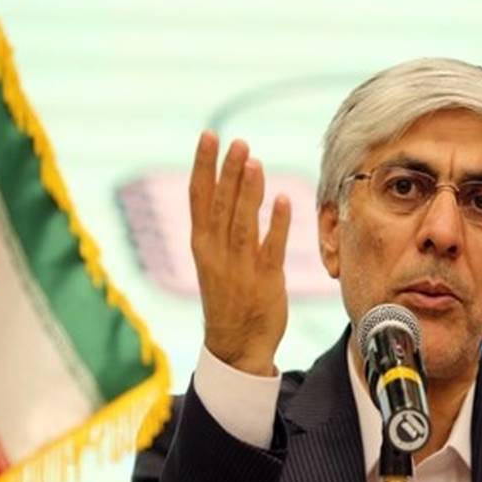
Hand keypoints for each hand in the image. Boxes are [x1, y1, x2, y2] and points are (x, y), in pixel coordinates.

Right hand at [189, 131, 290, 375]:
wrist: (236, 346)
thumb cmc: (228, 297)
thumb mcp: (213, 259)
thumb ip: (219, 225)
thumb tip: (227, 185)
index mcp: (202, 245)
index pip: (198, 197)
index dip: (203, 165)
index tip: (208, 135)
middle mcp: (216, 253)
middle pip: (220, 204)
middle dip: (227, 171)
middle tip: (237, 141)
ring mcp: (240, 268)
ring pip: (243, 223)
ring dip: (248, 192)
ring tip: (254, 161)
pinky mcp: (265, 281)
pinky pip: (271, 248)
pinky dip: (277, 224)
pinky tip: (283, 199)